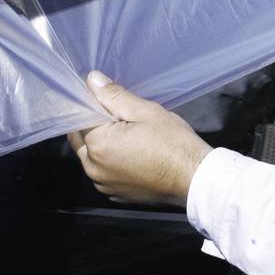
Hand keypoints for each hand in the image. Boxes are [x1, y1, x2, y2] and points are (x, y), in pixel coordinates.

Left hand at [67, 72, 213, 206]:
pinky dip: (111, 163)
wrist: (195, 179)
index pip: (79, 118)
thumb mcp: (146, 111)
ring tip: (127, 136)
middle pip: (80, 141)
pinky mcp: (116, 195)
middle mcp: (93, 168)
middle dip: (91, 127)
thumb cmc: (173, 142)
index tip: (106, 100)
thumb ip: (114, 96)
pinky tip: (132, 156)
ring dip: (100, 146)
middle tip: (118, 116)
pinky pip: (105, 174)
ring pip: (92, 159)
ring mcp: (104, 185)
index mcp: (97, 145)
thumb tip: (92, 79)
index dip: (91, 106)